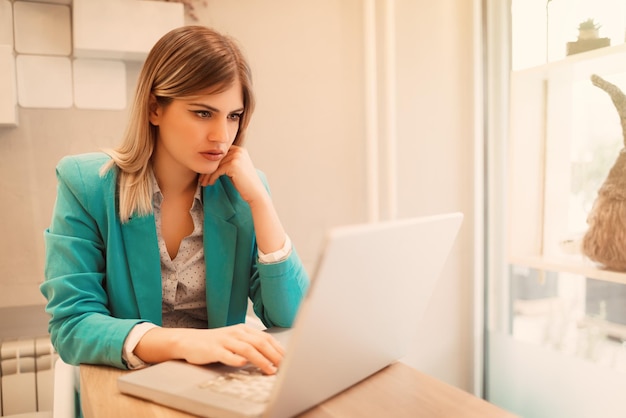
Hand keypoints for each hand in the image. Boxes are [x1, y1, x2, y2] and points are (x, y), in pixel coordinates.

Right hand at [135, 324, 284, 374]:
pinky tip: (243, 365)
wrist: (189, 341)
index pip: (265, 338)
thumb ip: (252, 345)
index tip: (288, 359)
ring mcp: (225, 341)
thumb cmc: (216, 342)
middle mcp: (236, 333)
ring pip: (247, 349)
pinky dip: (236, 359)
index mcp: (243, 330)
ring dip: (260, 360)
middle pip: (259, 343)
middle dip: (274, 355)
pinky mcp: (213, 350)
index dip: (278, 349)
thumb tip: (273, 355)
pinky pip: (227, 355)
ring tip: (270, 370)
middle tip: (284, 366)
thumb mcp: (236, 340)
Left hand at [199, 145, 267, 204]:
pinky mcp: (233, 165)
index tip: (204, 172)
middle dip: (207, 169)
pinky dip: (212, 178)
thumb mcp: (235, 168)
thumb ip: (227, 161)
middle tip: (201, 178)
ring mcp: (236, 157)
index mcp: (239, 149)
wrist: (255, 193)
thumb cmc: (244, 183)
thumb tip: (209, 161)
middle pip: (217, 159)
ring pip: (215, 165)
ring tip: (203, 182)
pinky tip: (210, 183)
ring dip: (207, 175)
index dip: (211, 162)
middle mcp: (238, 151)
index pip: (220, 153)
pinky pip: (217, 171)